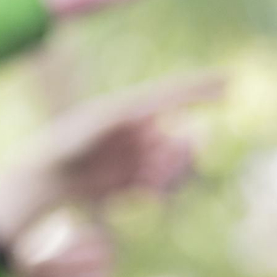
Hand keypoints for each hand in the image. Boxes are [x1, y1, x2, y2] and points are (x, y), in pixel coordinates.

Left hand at [0, 72, 221, 247]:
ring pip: (174, 166)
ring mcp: (138, 157)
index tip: (230, 82)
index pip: (172, 95)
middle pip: (181, 139)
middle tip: (165, 162)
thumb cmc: (67, 143)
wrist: (47, 178)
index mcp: (131, 109)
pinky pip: (161, 187)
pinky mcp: (133, 182)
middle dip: (182, 152)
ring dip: (170, 174)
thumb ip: (127, 118)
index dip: (200, 90)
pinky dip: (159, 190)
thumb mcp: (96, 125)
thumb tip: (158, 114)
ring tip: (148, 180)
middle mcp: (139, 132)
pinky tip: (147, 195)